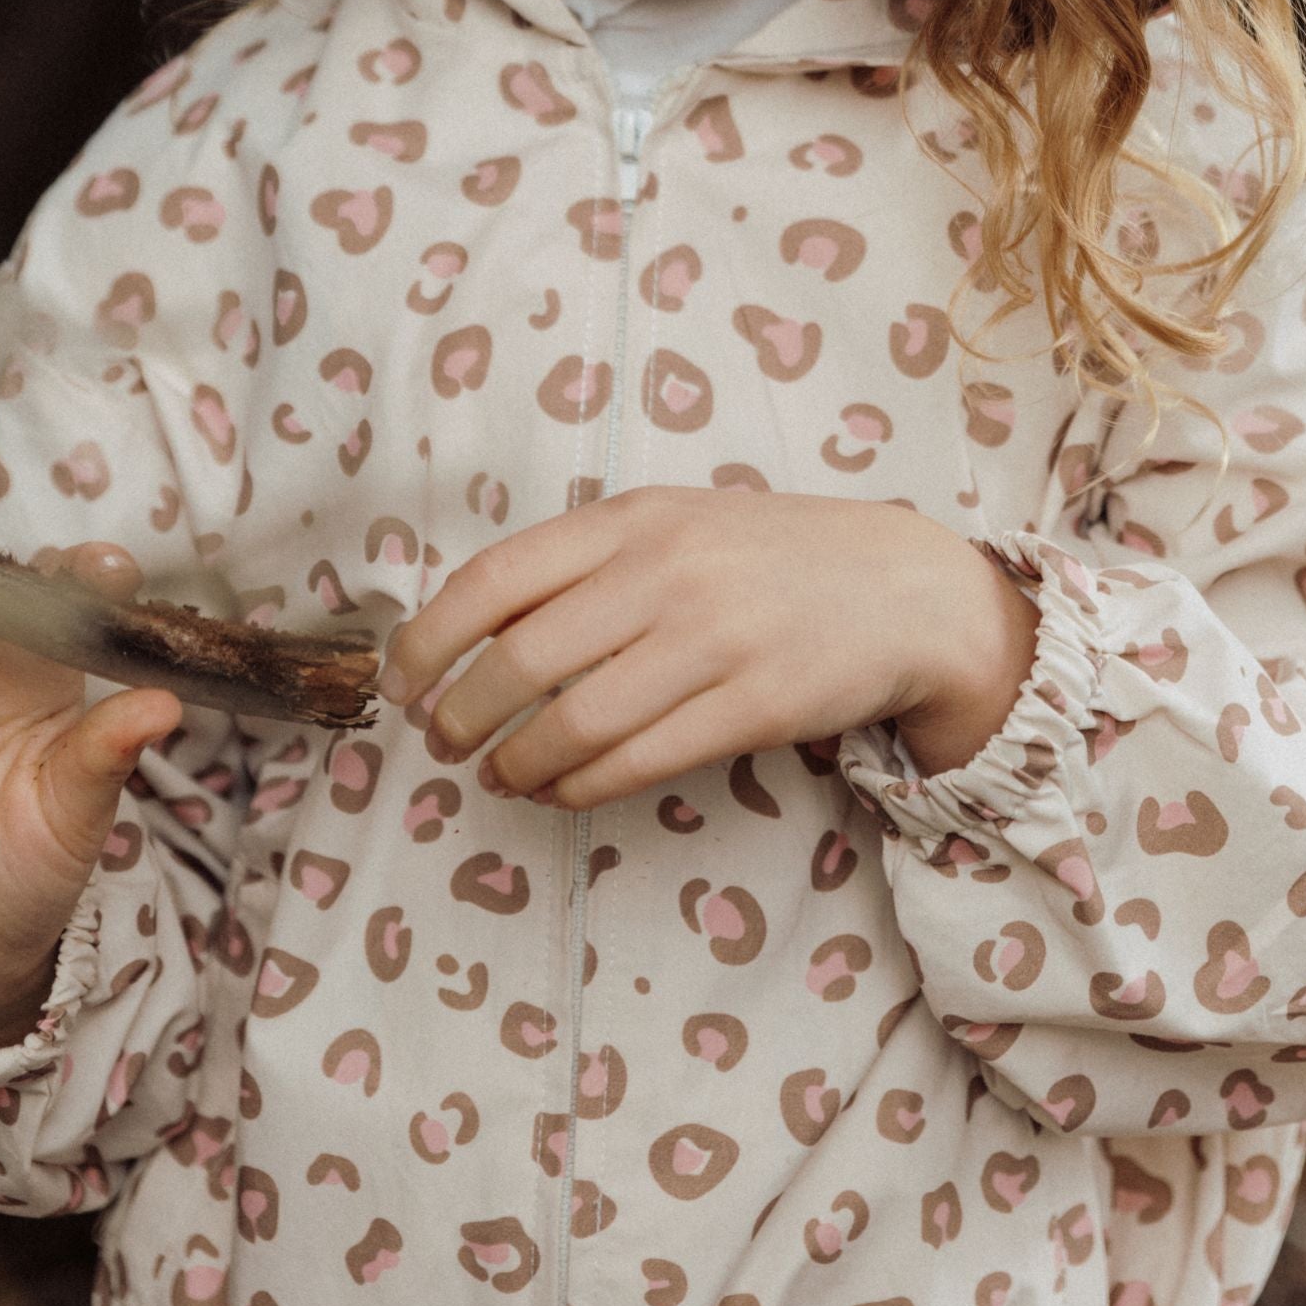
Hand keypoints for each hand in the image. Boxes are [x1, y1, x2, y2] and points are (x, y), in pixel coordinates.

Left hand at [382, 485, 1038, 808]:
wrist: (904, 588)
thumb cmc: (771, 557)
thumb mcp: (678, 521)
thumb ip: (589, 558)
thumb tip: (472, 627)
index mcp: (636, 516)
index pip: (498, 577)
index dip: (431, 638)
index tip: (401, 682)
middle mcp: (669, 572)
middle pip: (521, 659)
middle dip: (462, 712)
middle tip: (443, 740)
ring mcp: (714, 640)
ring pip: (574, 722)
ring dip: (517, 762)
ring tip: (500, 774)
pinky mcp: (753, 707)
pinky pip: (636, 762)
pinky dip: (578, 787)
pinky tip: (560, 789)